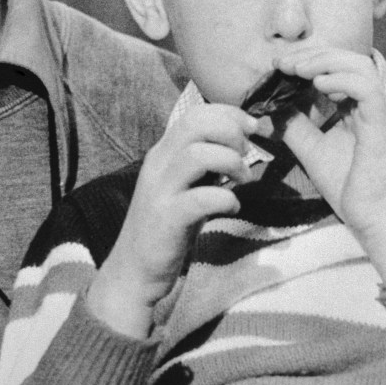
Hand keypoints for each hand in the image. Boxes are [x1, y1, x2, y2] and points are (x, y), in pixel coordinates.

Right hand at [86, 103, 261, 337]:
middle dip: (230, 131)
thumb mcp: (183, 186)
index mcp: (163, 153)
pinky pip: (201, 198)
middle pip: (194, 124)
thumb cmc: (167, 227)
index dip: (227, 114)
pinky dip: (226, 198)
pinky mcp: (167, 218)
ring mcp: (160, 190)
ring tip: (243, 179)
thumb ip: (203, 164)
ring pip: (197, 155)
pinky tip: (233, 206)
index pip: (194, 114)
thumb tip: (239, 144)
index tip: (251, 128)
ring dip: (231, 162)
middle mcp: (158, 164)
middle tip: (246, 153)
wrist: (134, 270)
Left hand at [275, 47, 385, 286]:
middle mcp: (371, 104)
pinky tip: (317, 85)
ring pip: (358, 65)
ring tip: (297, 70)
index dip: (307, 60)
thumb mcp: (309, 146)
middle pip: (347, 59)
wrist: (371, 217)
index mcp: (357, 106)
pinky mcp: (383, 122)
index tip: (278, 66)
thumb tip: (267, 105)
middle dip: (312, 56)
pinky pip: (365, 88)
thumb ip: (292, 123)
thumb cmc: (346, 185)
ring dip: (324, 62)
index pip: (336, 67)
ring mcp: (380, 111)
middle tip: (282, 64)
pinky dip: (340, 80)